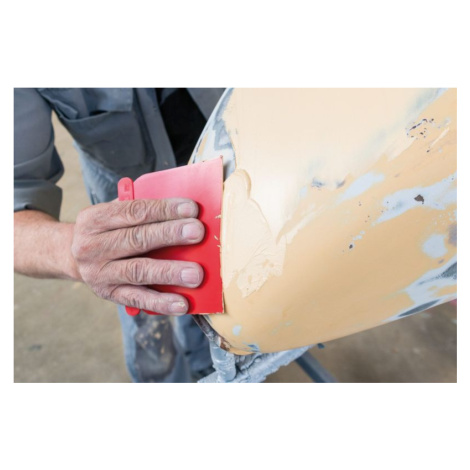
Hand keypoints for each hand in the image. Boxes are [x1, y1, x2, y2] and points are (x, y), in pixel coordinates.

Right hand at [71, 198, 204, 314]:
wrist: (75, 258)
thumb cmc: (109, 231)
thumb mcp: (114, 215)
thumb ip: (142, 211)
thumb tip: (186, 211)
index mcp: (94, 219)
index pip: (133, 211)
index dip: (164, 209)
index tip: (192, 208)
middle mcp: (92, 246)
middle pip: (137, 239)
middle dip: (170, 234)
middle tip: (197, 232)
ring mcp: (99, 273)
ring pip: (138, 271)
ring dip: (169, 272)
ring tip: (196, 274)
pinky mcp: (109, 294)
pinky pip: (137, 299)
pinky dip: (161, 302)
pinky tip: (182, 303)